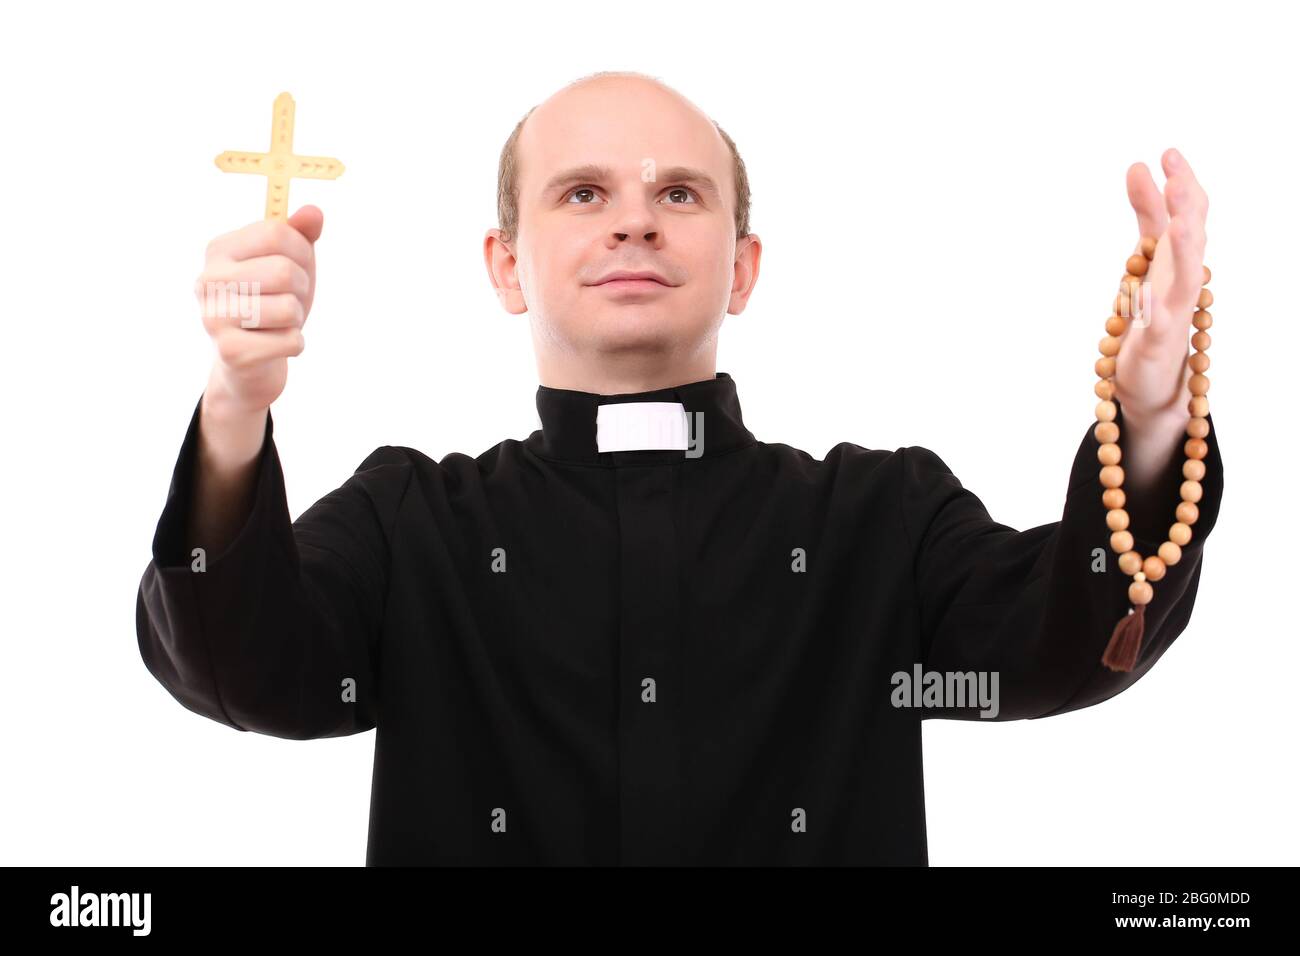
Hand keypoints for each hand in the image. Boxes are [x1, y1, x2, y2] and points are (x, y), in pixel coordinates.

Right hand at [195, 205, 323, 412]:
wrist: (249, 364)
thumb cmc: (270, 303)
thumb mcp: (288, 263)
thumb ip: (300, 235)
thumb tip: (314, 213)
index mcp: (219, 250)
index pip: (276, 233)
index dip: (302, 252)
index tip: (296, 266)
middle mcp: (208, 280)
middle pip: (285, 271)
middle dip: (301, 290)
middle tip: (287, 300)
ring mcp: (213, 317)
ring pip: (289, 308)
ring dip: (296, 318)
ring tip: (277, 322)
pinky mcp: (230, 352)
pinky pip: (291, 340)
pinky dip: (294, 344)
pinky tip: (273, 345)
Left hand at [1112, 148, 1208, 423]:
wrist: (1153, 379)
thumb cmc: (1155, 313)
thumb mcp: (1148, 256)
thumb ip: (1148, 213)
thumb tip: (1139, 164)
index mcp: (1180, 261)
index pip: (1189, 216)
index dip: (1182, 184)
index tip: (1167, 152)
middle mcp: (1183, 284)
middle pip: (1192, 242)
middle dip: (1186, 208)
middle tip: (1176, 174)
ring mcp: (1172, 316)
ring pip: (1185, 282)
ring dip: (1183, 253)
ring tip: (1177, 224)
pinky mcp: (1154, 347)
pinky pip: (1156, 328)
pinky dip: (1153, 312)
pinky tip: (1145, 294)